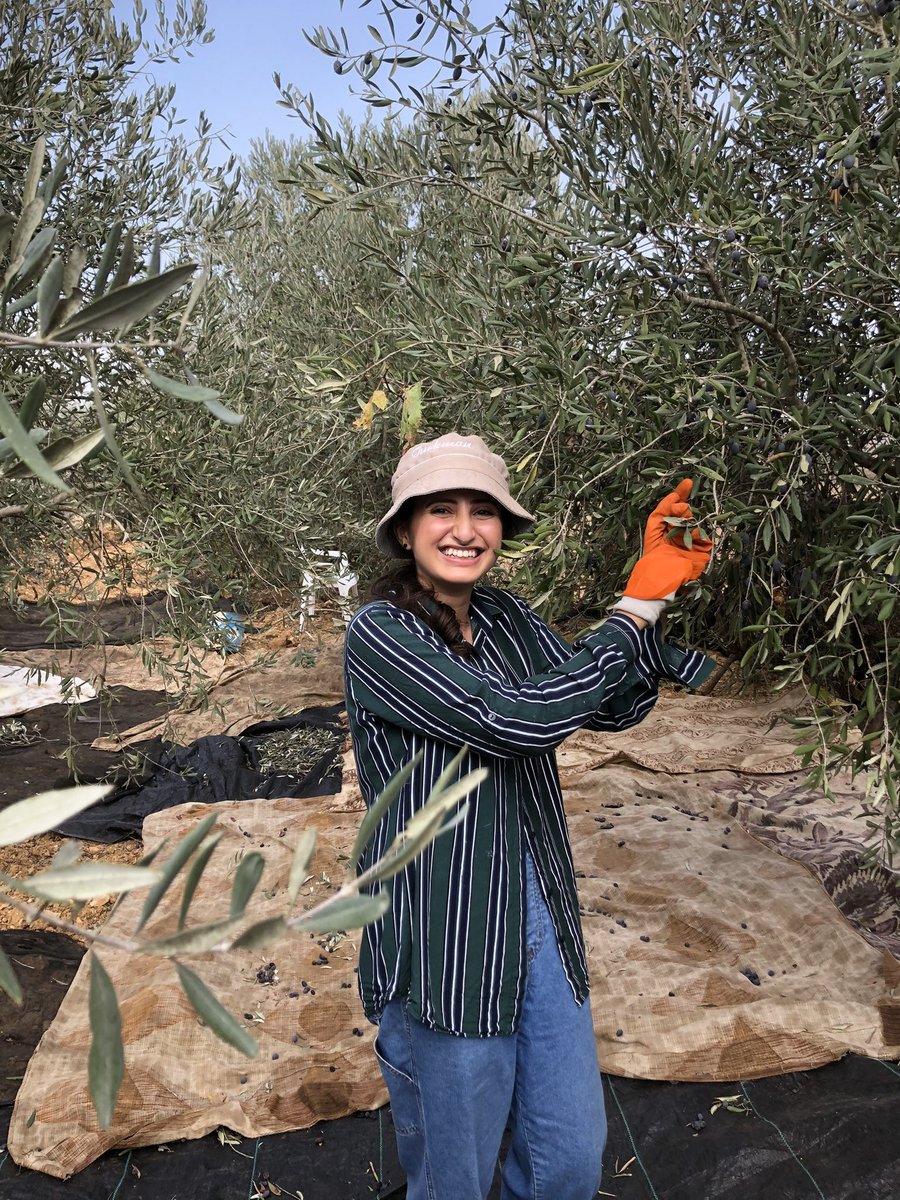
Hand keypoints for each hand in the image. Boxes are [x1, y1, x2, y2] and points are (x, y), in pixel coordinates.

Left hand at [622, 478, 712, 600]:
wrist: (661, 574)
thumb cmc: (654, 552)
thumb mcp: (654, 526)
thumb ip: (663, 509)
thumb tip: (676, 497)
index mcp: (669, 527)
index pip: (678, 507)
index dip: (682, 493)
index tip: (688, 482)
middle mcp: (682, 532)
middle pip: (687, 512)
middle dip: (681, 511)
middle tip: (678, 514)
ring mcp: (693, 541)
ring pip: (696, 522)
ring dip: (687, 523)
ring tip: (680, 530)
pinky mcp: (703, 551)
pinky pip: (705, 535)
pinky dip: (697, 534)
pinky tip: (689, 538)